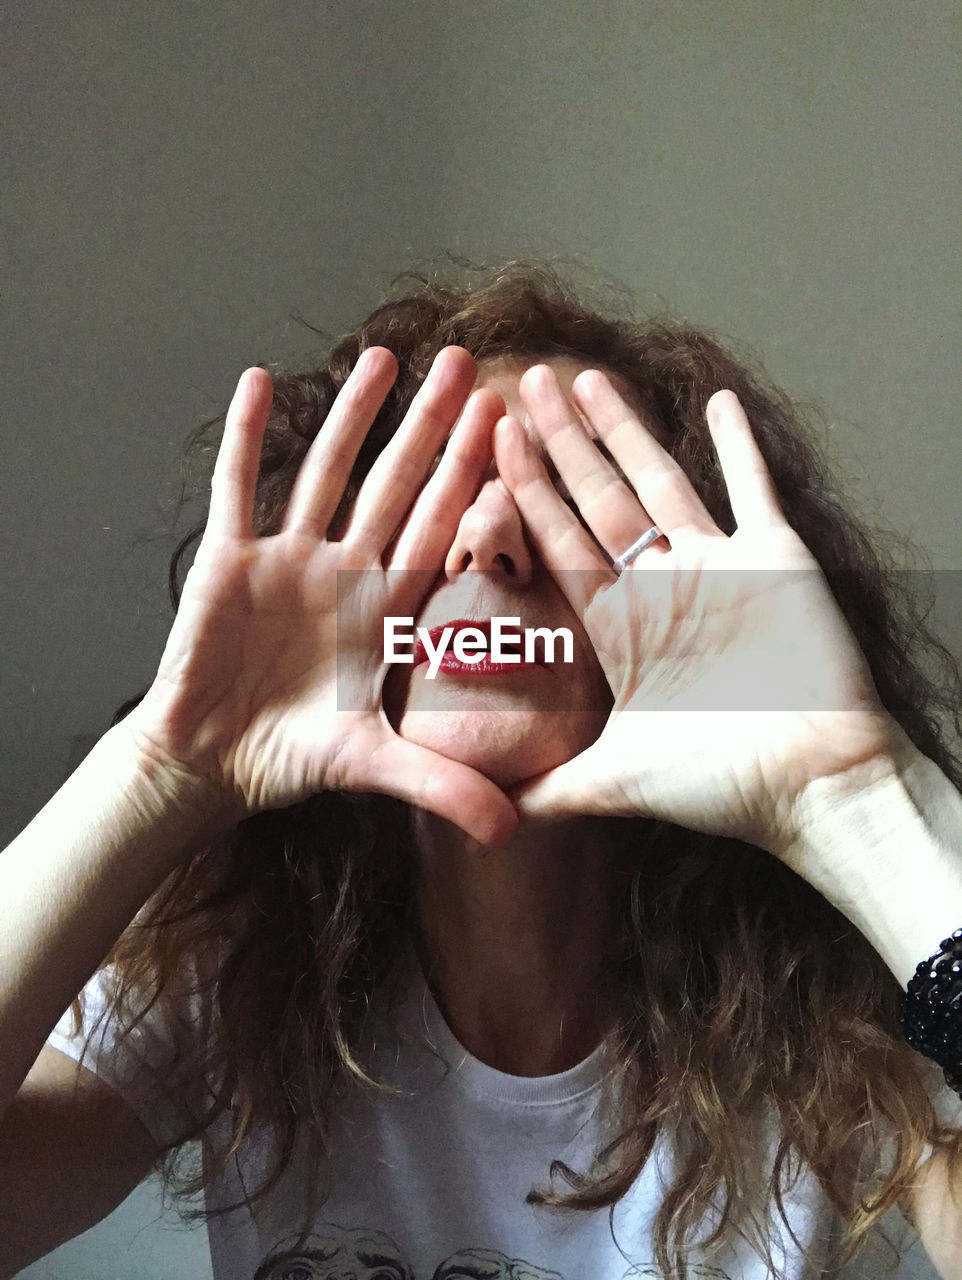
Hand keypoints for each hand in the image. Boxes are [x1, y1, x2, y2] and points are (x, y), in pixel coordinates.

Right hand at [126, 347, 516, 845]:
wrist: (212, 763)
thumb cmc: (293, 758)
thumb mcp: (375, 767)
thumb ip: (445, 787)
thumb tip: (516, 833)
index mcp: (388, 609)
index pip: (441, 532)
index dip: (473, 481)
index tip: (509, 431)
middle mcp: (346, 571)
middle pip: (395, 485)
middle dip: (429, 428)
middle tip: (468, 365)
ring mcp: (288, 559)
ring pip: (325, 472)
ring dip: (352, 416)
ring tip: (383, 357)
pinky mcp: (229, 559)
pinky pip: (239, 486)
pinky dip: (247, 438)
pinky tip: (260, 381)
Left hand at [493, 366, 900, 855]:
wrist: (817, 788)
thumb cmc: (720, 788)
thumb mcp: (612, 784)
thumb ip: (545, 788)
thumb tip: (480, 823)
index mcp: (621, 629)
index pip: (560, 546)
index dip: (526, 495)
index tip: (492, 444)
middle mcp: (661, 590)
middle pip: (599, 501)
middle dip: (561, 445)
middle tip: (524, 384)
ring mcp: (718, 569)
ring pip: (661, 482)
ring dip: (626, 430)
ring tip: (587, 378)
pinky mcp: (776, 558)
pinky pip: (753, 488)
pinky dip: (739, 446)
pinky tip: (717, 400)